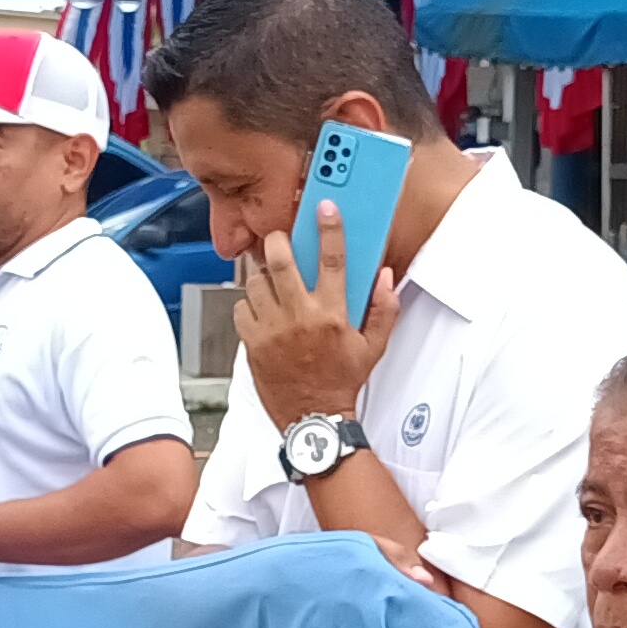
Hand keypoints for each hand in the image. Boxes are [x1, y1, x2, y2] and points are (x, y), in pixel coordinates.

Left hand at [236, 202, 401, 427]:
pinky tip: (262, 312)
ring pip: (256, 282)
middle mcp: (300, 317)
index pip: (332, 260)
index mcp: (332, 314)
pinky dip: (248, 305)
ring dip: (262, 277)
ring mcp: (272, 330)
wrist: (313, 418)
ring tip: (272, 284)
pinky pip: (241, 308)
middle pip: (280, 261)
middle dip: (277, 242)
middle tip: (279, 241)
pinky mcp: (252, 343)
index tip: (324, 210)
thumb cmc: (340, 383)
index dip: (329, 229)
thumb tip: (385, 278)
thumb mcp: (373, 348)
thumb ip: (384, 310)